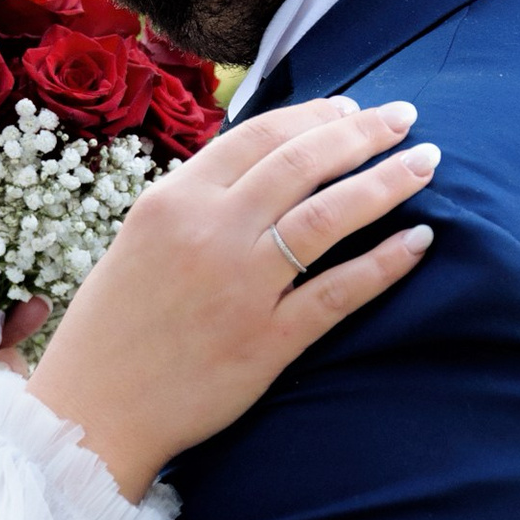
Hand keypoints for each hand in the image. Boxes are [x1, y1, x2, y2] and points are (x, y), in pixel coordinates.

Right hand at [29, 96, 436, 499]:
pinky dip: (385, 262)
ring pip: (329, 216)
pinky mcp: (267, 341)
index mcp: (172, 200)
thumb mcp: (141, 239)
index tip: (353, 107)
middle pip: (302, 163)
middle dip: (364, 132)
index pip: (258, 135)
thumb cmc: (115, 325)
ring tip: (425, 163)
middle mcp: (209, 232)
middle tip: (406, 118)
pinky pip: (340, 291)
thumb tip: (265, 165)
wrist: (93, 412)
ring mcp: (241, 287)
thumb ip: (197, 200)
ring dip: (387, 182)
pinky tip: (419, 240)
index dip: (314, 115)